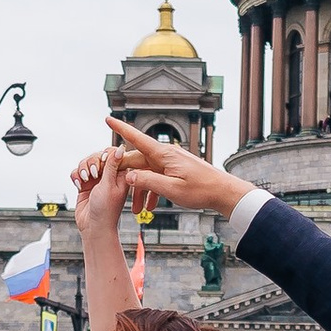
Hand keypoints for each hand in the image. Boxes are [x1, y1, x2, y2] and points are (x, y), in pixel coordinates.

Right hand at [68, 148, 125, 246]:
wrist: (94, 227)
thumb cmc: (106, 210)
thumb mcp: (109, 184)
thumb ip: (112, 165)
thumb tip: (120, 147)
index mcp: (121, 174)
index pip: (112, 153)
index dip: (104, 156)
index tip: (102, 166)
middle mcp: (109, 175)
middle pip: (97, 155)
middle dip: (91, 162)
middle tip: (92, 175)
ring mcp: (97, 180)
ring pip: (86, 162)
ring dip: (82, 169)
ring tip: (84, 180)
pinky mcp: (85, 184)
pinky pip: (77, 172)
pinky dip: (76, 176)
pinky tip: (79, 185)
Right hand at [104, 117, 252, 219]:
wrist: (222, 192)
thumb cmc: (201, 190)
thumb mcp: (172, 189)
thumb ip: (149, 182)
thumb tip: (128, 177)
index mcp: (163, 154)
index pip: (137, 138)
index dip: (121, 129)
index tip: (108, 119)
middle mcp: (165, 155)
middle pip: (137, 162)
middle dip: (125, 179)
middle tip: (115, 191)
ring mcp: (170, 162)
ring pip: (146, 173)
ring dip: (139, 191)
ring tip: (137, 211)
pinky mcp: (175, 170)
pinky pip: (157, 178)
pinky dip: (151, 190)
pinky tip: (150, 206)